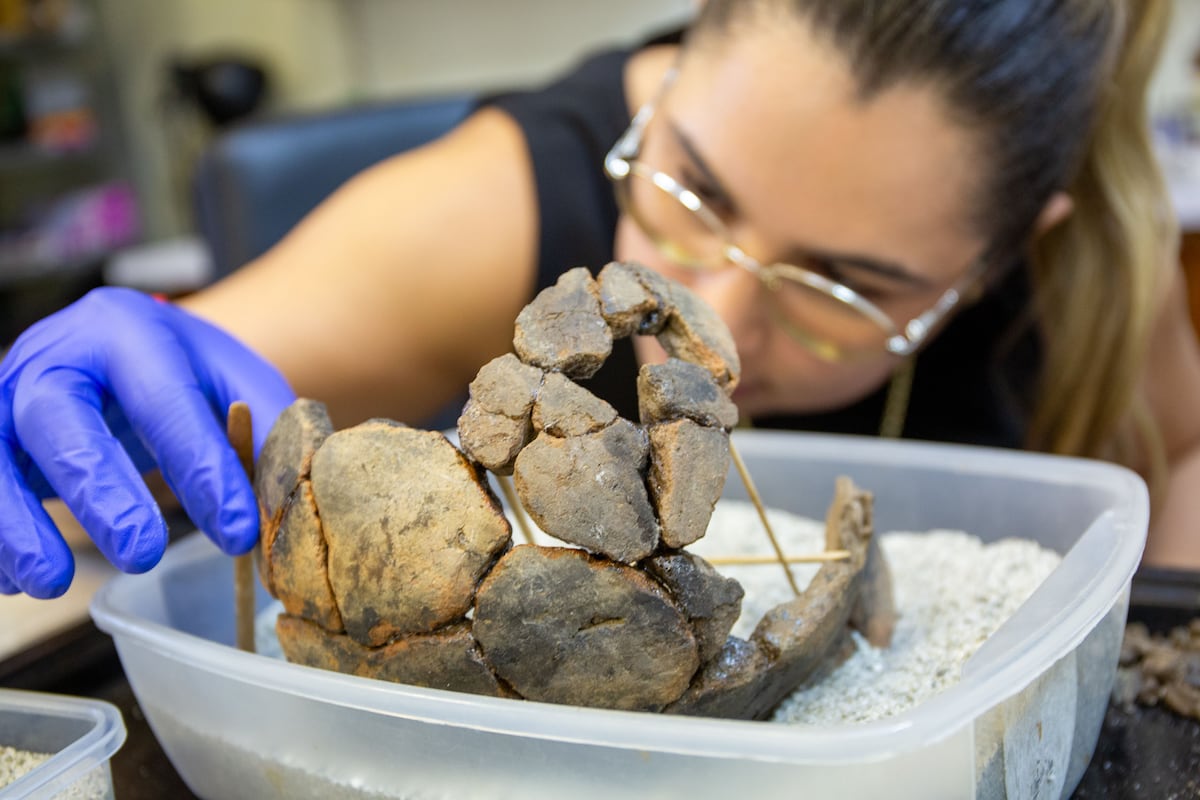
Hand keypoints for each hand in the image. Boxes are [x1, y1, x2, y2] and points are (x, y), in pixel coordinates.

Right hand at [0, 287, 294, 597]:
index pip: (165, 401)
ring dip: (17, 523)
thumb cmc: (180, 372)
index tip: (238, 532)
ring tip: (54, 584)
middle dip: (101, 492)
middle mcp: (57, 354)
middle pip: (61, 419)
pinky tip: (18, 580)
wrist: (115, 345)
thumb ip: (266, 427)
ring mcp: (6, 392)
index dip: (201, 469)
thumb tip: (291, 498)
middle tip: (144, 555)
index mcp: (129, 331)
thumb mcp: (233, 379)